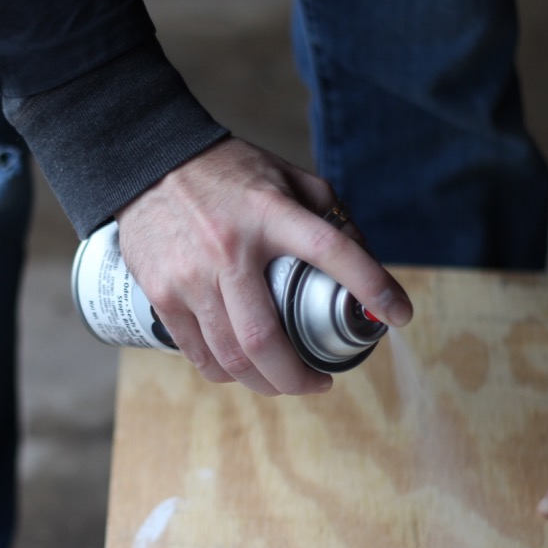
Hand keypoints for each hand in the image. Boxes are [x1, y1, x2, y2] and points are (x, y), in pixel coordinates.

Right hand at [113, 137, 413, 396]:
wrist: (147, 163)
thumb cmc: (226, 173)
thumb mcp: (287, 176)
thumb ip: (329, 215)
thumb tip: (365, 262)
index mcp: (270, 213)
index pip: (331, 251)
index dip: (372, 286)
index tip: (400, 315)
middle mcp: (229, 248)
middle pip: (266, 338)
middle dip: (299, 377)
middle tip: (319, 384)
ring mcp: (191, 275)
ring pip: (230, 355)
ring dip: (264, 384)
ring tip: (282, 384)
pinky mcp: (162, 291)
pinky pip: (196, 352)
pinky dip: (223, 373)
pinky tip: (240, 372)